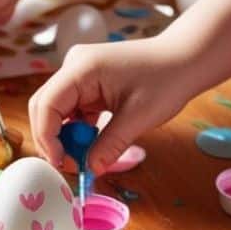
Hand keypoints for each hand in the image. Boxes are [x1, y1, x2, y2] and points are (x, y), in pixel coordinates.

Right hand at [28, 38, 197, 172]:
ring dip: (65, 137)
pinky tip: (91, 144)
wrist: (186, 59)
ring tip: (82, 158)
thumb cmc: (166, 80)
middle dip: (52, 139)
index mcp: (81, 69)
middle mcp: (73, 67)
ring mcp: (79, 75)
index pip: (46, 105)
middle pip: (44, 107)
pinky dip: (77, 130)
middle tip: (70, 165)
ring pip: (56, 111)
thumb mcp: (138, 117)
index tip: (62, 163)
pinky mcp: (88, 84)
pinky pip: (72, 110)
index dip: (47, 137)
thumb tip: (90, 170)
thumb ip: (110, 145)